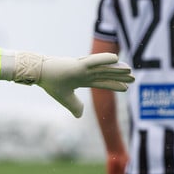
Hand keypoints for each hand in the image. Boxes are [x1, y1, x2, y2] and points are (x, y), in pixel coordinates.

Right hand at [14, 52, 133, 117]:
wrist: (39, 74)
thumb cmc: (50, 83)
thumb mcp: (65, 98)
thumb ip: (74, 106)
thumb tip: (80, 115)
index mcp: (81, 79)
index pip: (101, 82)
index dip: (113, 84)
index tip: (126, 87)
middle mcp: (85, 72)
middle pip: (106, 74)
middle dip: (119, 76)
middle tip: (133, 77)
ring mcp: (82, 67)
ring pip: (103, 68)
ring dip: (117, 69)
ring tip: (130, 70)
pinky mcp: (78, 64)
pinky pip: (94, 61)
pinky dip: (104, 59)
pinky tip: (116, 58)